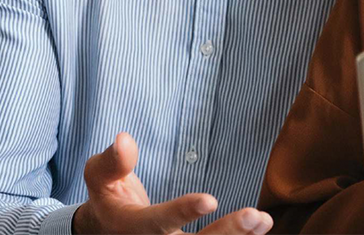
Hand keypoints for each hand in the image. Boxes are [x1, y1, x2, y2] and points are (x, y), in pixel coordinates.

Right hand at [73, 132, 272, 234]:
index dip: (181, 212)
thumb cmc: (108, 197)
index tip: (210, 199)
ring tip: (263, 219)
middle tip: (254, 215)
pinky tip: (261, 228)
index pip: (156, 223)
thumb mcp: (99, 177)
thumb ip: (112, 162)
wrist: (104, 232)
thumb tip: (124, 139)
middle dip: (224, 234)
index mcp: (130, 227)